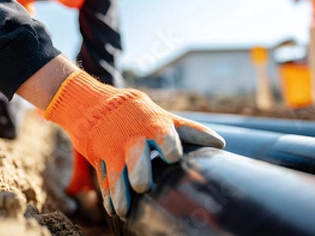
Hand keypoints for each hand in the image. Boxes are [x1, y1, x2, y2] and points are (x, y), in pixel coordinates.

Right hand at [44, 70, 224, 216]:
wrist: (94, 104)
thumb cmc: (140, 115)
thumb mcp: (162, 117)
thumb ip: (189, 132)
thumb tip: (220, 144)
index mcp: (153, 124)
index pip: (165, 133)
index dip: (170, 143)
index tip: (174, 156)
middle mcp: (134, 138)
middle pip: (136, 156)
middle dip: (138, 171)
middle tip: (143, 186)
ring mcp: (114, 148)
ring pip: (117, 173)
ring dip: (121, 192)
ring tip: (125, 210)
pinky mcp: (98, 158)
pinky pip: (104, 178)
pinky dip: (109, 195)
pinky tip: (114, 209)